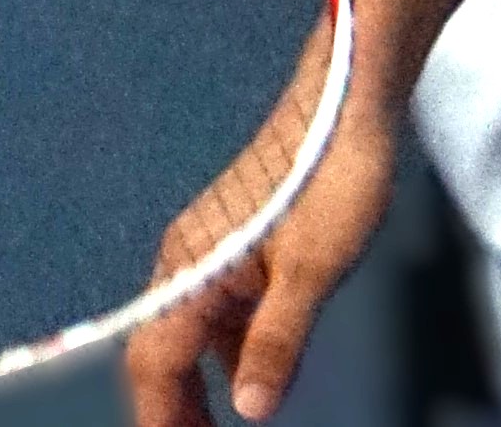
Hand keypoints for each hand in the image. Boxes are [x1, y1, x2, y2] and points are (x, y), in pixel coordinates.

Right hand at [118, 59, 391, 425]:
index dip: (159, 416)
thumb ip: (276, 342)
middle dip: (171, 409)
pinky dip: (222, 355)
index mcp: (192, 267)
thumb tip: (249, 410)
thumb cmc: (330, 179)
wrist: (346, 104)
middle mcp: (185, 261)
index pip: (155, 361)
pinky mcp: (233, 247)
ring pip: (186, 335)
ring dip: (196, 387)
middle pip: (159, 353)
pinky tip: (251, 374)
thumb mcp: (313, 270)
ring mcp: (208, 253)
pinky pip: (212, 315)